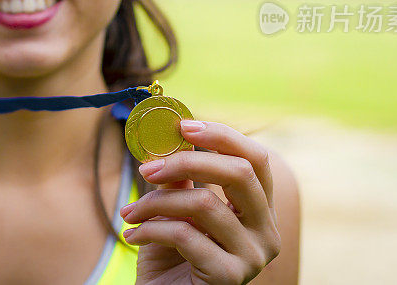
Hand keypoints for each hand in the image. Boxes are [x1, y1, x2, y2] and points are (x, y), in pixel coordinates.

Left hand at [119, 120, 280, 283]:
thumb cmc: (172, 259)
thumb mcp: (175, 211)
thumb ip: (181, 180)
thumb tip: (169, 138)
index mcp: (259, 210)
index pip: (256, 159)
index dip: (222, 136)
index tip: (183, 126)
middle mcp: (266, 232)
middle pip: (240, 173)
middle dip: (186, 161)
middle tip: (147, 167)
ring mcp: (253, 256)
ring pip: (204, 203)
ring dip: (156, 203)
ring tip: (130, 213)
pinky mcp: (230, 277)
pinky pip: (185, 235)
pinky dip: (150, 230)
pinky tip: (133, 236)